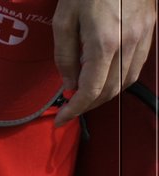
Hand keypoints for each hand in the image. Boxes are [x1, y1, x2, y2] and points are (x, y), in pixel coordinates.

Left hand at [53, 0, 155, 123]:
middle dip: (88, 106)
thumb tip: (68, 83)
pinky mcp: (150, 31)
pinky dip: (119, 79)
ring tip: (84, 95)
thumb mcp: (64, 20)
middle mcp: (128, 44)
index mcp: (103, 43)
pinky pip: (136, 66)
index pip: (91, 90)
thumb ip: (64, 55)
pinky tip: (103, 77)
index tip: (62, 119)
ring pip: (126, 82)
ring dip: (104, 95)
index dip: (75, 109)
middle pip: (110, 91)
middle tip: (70, 109)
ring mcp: (143, 37)